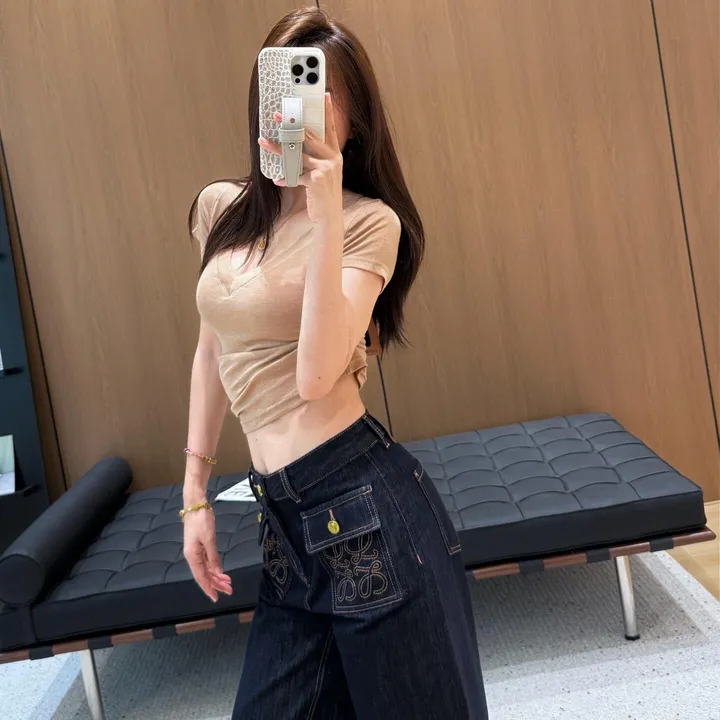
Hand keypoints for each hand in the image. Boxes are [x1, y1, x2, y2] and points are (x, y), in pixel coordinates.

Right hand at [182, 506, 231, 601]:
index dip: (208, 588)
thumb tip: (218, 573)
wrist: (195, 505)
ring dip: (217, 576)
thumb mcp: (209, 539)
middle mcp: (192, 556)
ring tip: (228, 583)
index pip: (201, 577)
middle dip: (216, 584)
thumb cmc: (201, 520)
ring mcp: (196, 551)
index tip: (216, 597)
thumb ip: (213, 558)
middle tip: (229, 590)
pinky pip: (207, 561)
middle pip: (204, 575)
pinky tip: (221, 572)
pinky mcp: (199, 546)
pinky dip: (215, 567)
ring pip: (206, 569)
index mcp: (192, 556)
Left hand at [258, 94, 342, 224]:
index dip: (328, 111)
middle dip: (291, 124)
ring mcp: (325, 168)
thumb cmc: (323, 194)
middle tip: (278, 114)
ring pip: (296, 153)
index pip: (331, 128)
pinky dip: (285, 178)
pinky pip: (295, 175)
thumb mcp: (323, 172)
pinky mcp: (316, 180)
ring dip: (277, 148)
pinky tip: (278, 180)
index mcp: (335, 154)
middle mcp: (332, 159)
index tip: (324, 94)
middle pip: (308, 136)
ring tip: (263, 142)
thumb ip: (314, 157)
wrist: (330, 217)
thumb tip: (294, 142)